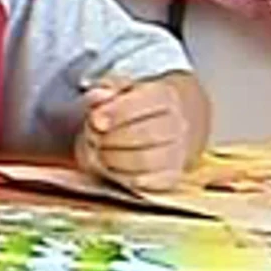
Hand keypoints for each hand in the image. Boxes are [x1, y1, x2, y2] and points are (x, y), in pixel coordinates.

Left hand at [74, 75, 195, 191]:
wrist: (162, 125)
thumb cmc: (133, 105)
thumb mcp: (119, 89)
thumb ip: (106, 88)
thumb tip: (101, 94)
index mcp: (165, 97)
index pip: (143, 104)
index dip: (115, 113)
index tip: (94, 120)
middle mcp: (177, 124)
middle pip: (144, 134)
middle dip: (111, 138)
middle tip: (92, 138)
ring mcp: (177, 152)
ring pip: (145, 160)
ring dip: (114, 159)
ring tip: (99, 153)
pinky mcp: (172, 176)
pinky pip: (149, 182)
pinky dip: (125, 178)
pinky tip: (112, 169)